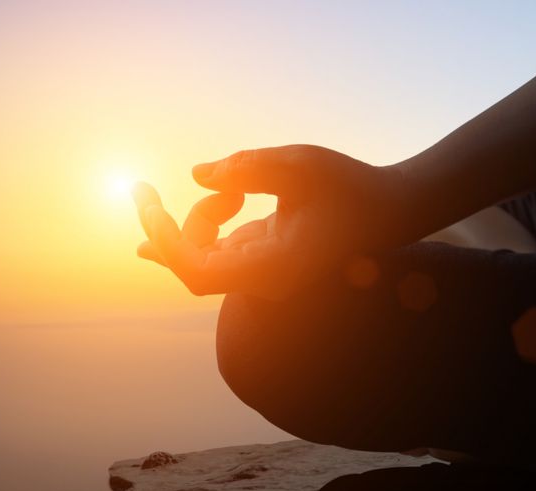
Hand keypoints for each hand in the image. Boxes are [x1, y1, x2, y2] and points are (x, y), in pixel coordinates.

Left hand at [132, 145, 399, 298]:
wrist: (391, 209)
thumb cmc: (353, 186)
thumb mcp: (300, 165)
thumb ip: (246, 166)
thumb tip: (197, 174)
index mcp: (274, 268)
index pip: (199, 271)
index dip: (166, 240)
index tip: (147, 201)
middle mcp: (266, 280)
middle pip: (194, 264)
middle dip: (169, 227)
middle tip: (143, 189)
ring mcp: (265, 272)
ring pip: (204, 257)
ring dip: (196, 220)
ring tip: (233, 186)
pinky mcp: (265, 257)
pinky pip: (215, 253)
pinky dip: (191, 234)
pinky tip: (153, 230)